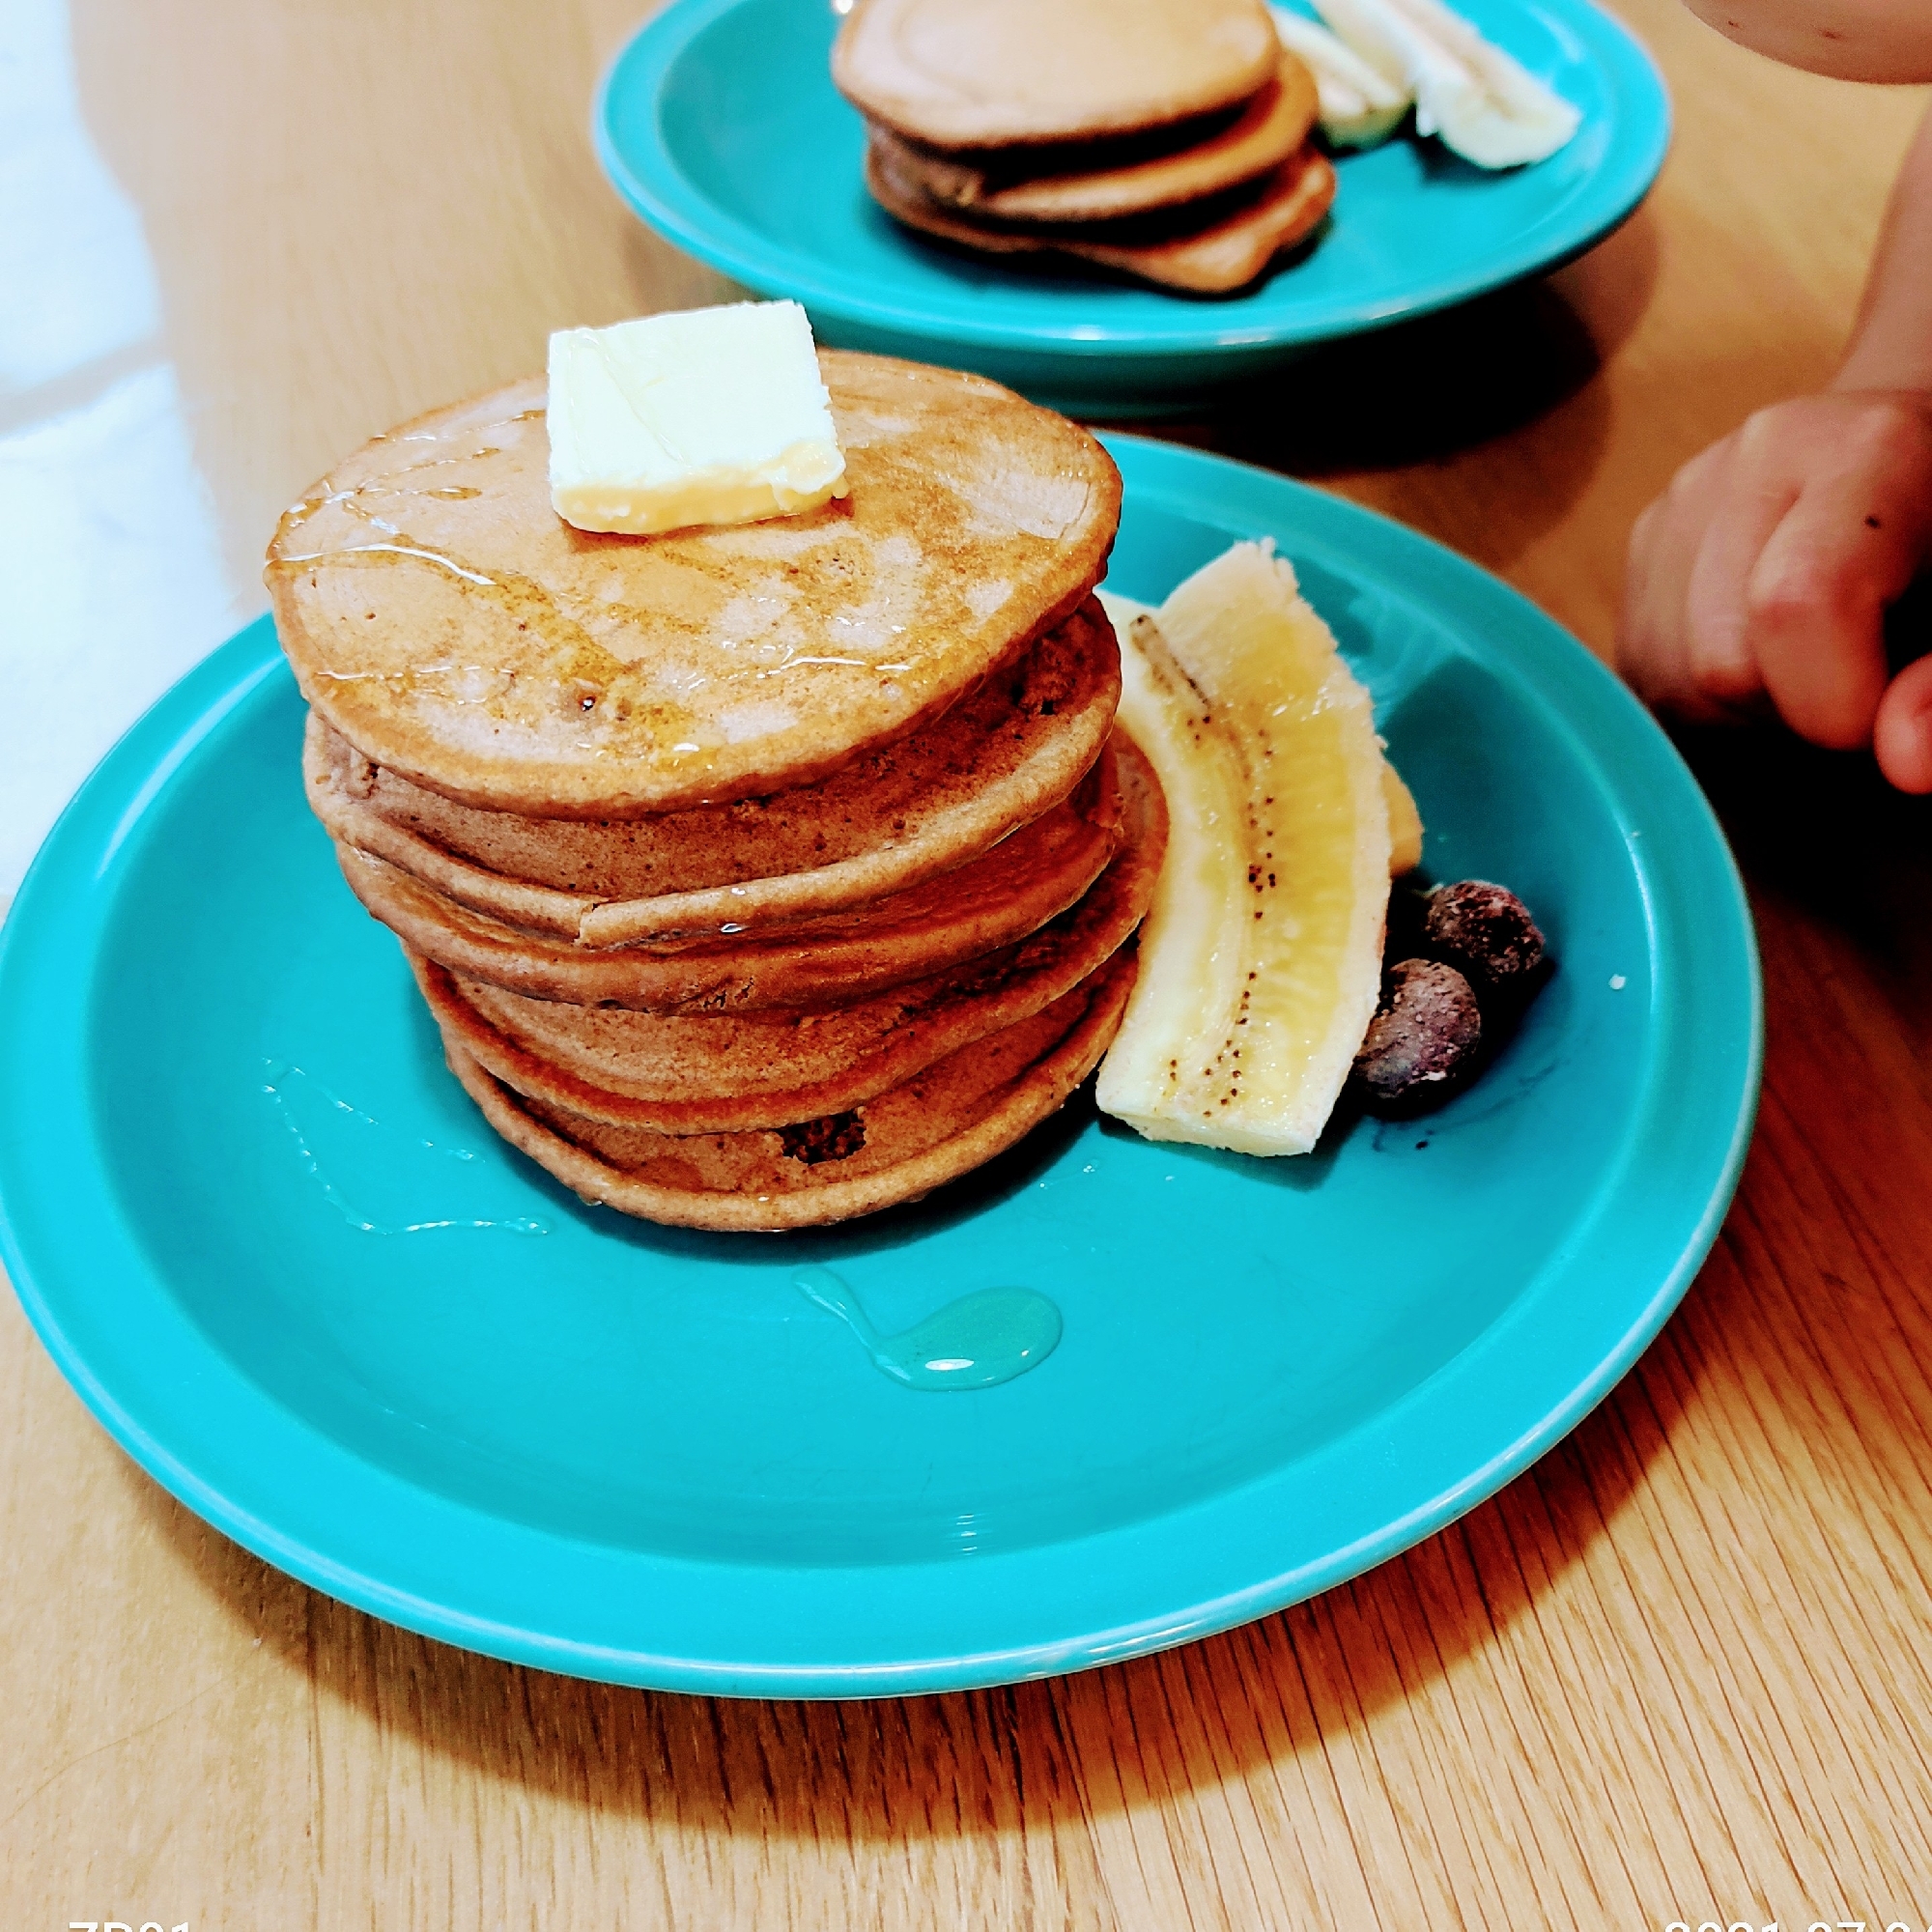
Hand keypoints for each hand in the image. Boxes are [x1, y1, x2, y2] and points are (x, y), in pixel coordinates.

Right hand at [1619, 390, 1931, 792]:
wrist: (1917, 461)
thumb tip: (1903, 756)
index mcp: (1865, 451)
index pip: (1798, 607)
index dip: (1838, 701)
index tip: (1881, 717)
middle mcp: (1756, 461)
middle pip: (1724, 660)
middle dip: (1792, 703)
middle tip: (1864, 669)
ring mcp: (1683, 501)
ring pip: (1674, 677)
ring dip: (1748, 701)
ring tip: (1817, 652)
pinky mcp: (1643, 543)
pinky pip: (1646, 671)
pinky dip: (1706, 691)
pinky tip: (1768, 647)